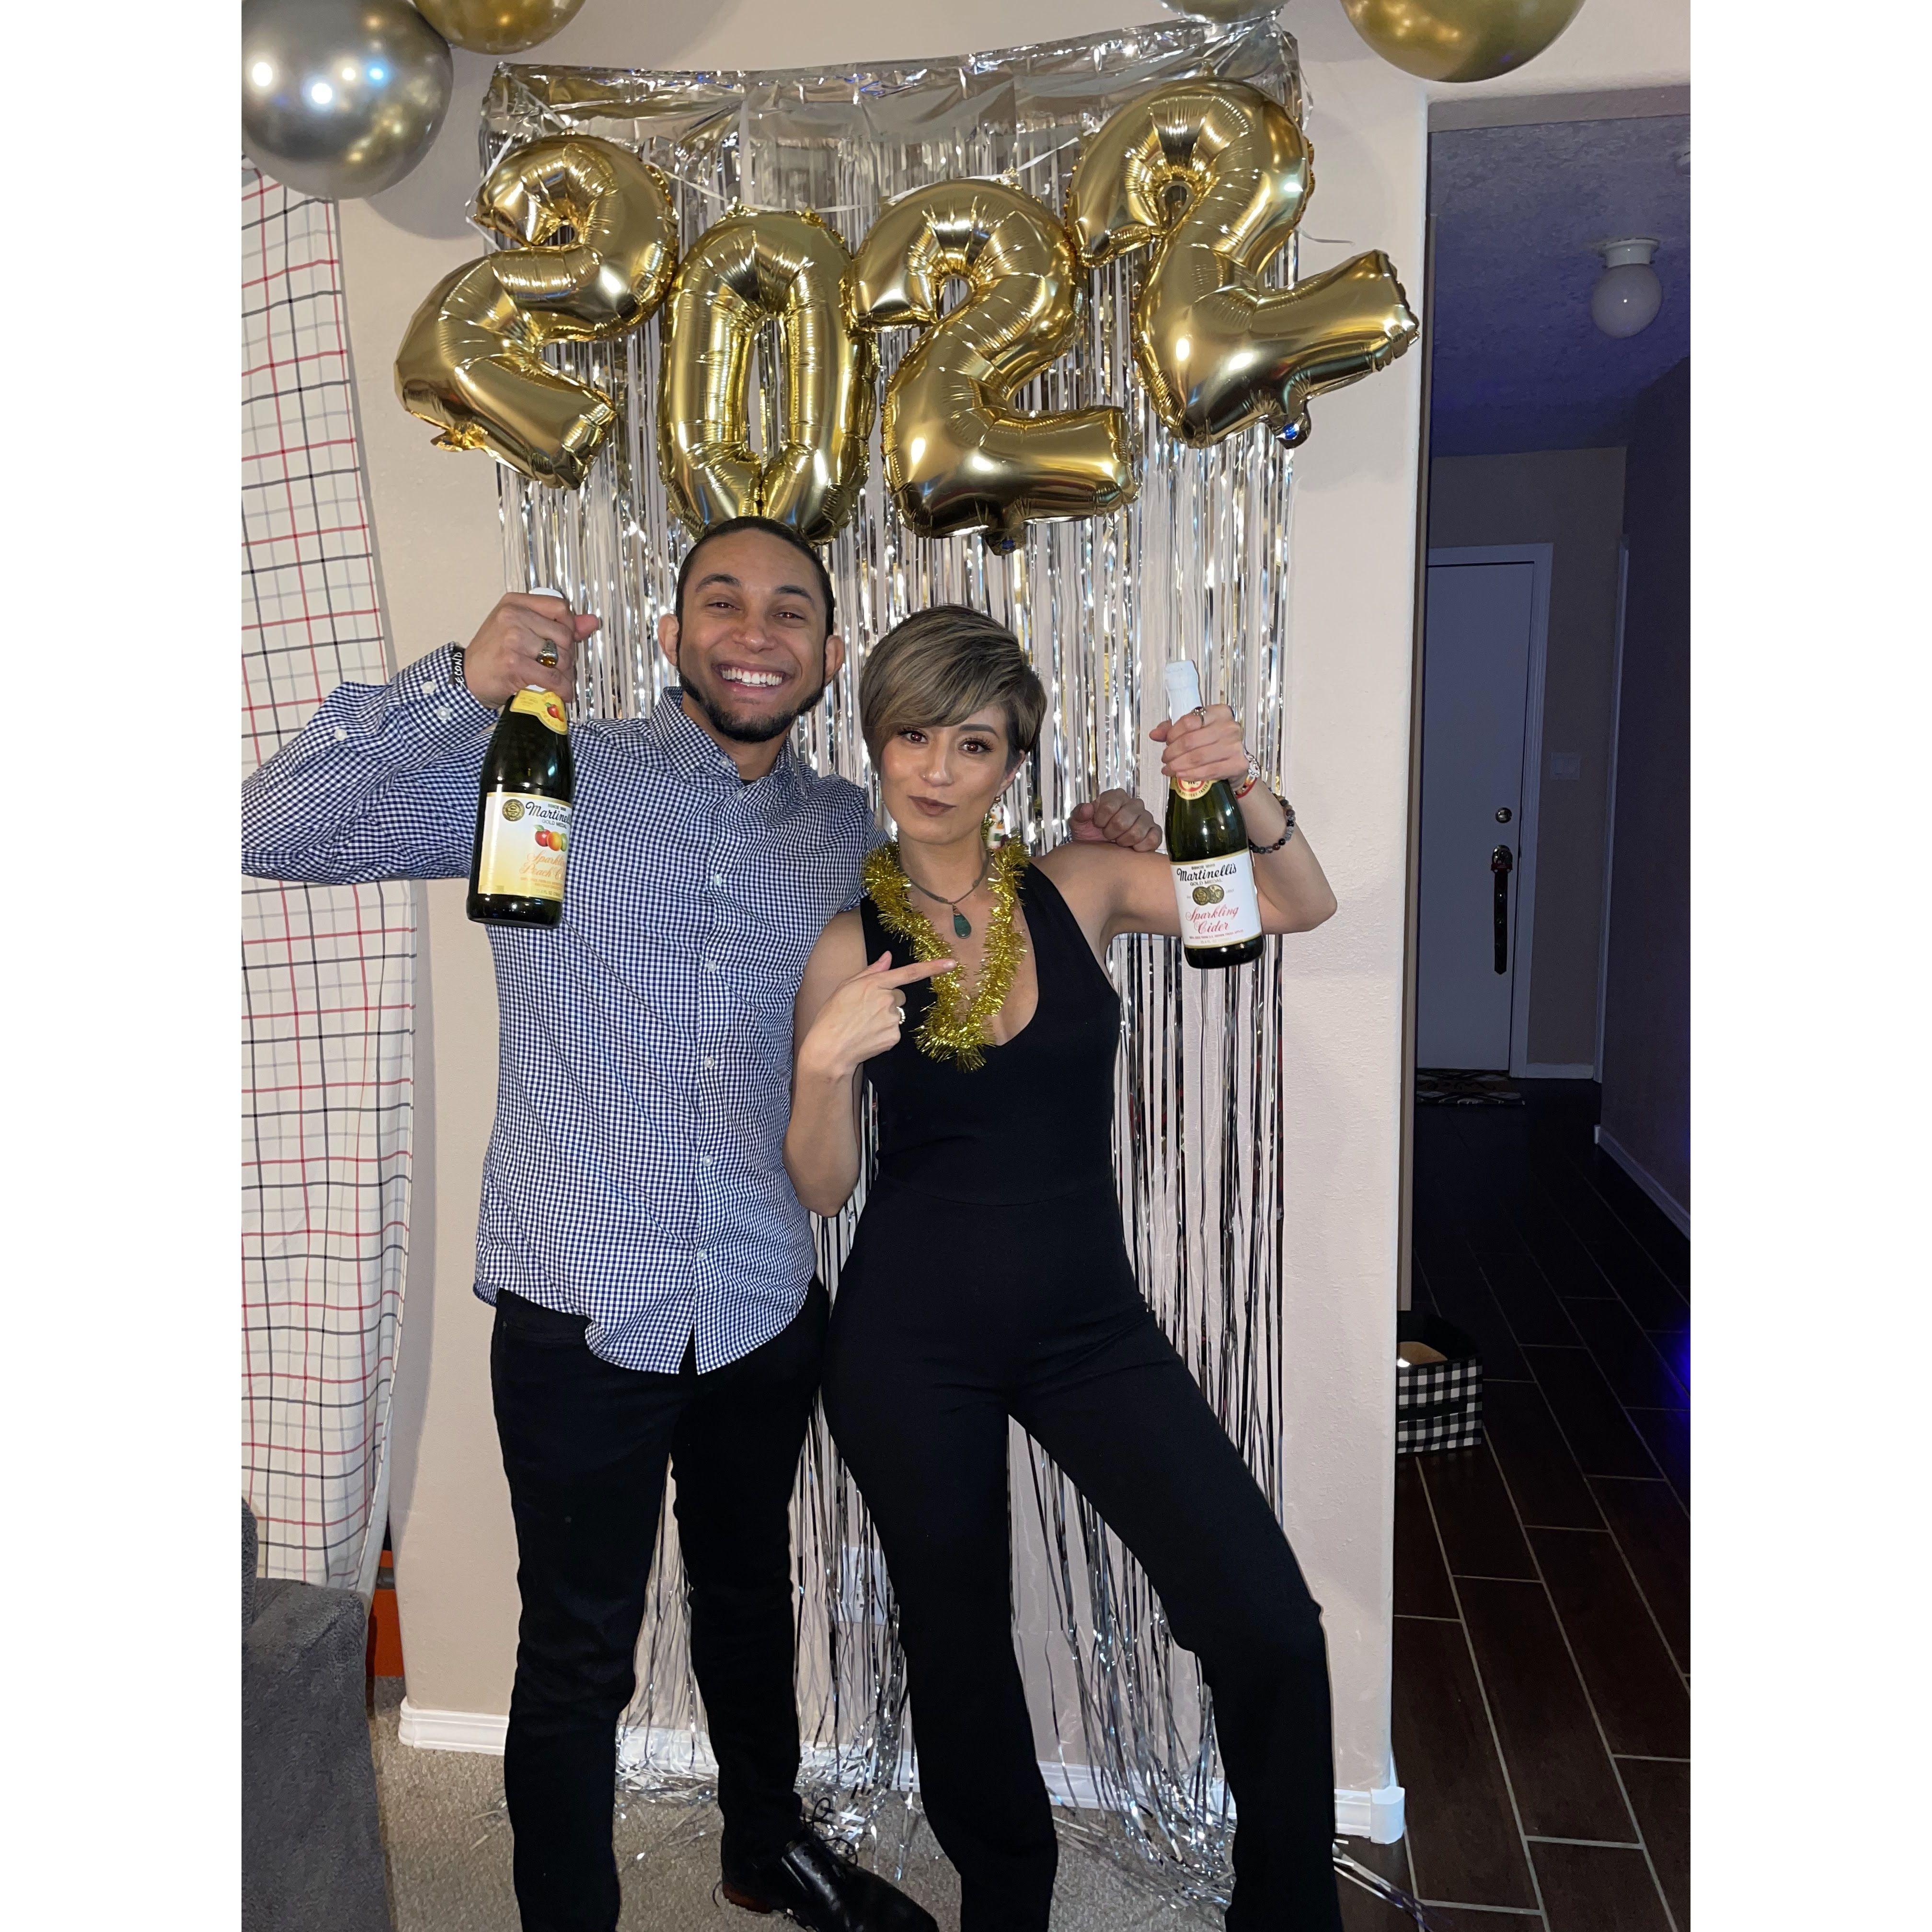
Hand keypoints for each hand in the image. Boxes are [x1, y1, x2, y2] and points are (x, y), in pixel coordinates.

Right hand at [463, 593, 601, 706]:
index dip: (569, 627)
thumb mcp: (519, 630)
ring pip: (560, 657)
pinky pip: (552, 677)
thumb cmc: (492, 654)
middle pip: (563, 634)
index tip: (567, 640)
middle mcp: (512, 617)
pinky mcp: (514, 663)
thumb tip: (591, 622)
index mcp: (514, 603)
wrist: (467, 677)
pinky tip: (560, 692)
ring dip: (565, 673)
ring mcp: (512, 639)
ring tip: (558, 678)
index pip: (559, 607)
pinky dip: (561, 689)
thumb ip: (556, 624)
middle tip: (560, 665)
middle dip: (568, 655)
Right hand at [799, 952, 956, 1080]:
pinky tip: (868, 1035)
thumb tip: (888, 956)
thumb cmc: (832, 1015)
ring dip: (885, 1016)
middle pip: (900, 995)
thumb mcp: (846, 987)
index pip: (909, 973)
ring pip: (897, 1013)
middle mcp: (887, 999)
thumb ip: (870, 971)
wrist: (830, 1049)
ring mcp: (893, 1019)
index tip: (952, 963)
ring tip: (864, 1024)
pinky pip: (895, 1029)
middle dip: (887, 1000)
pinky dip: (884, 1032)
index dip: (932, 967)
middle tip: (866, 1011)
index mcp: (874, 983)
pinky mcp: (894, 1037)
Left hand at [1068, 788, 1161, 851]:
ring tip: (1119, 841)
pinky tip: (1132, 848)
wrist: (1101, 849)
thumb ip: (1079, 814)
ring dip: (1124, 841)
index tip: (1098, 824)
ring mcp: (1146, 817)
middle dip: (1111, 833)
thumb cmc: (1091, 833)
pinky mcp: (1155, 831)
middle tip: (1108, 835)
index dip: (1100, 820)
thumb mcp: (1078, 823)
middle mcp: (1134, 804)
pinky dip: (1141, 846)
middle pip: (1122, 821)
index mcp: (1116, 797)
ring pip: (1137, 831)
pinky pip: (1153, 838)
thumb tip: (1087, 808)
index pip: (1109, 806)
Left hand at [1150, 704, 1248, 786]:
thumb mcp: (1194, 730)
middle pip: (1191, 741)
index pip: (1188, 721)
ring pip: (1198, 757)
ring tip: (1169, 769)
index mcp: (1218, 712)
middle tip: (1165, 760)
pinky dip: (1191, 775)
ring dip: (1178, 766)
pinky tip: (1181, 775)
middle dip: (1172, 753)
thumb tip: (1154, 734)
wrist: (1234, 761)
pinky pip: (1209, 771)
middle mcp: (1229, 727)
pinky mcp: (1237, 764)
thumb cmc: (1213, 743)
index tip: (1167, 743)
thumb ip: (1173, 729)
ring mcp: (1235, 745)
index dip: (1172, 734)